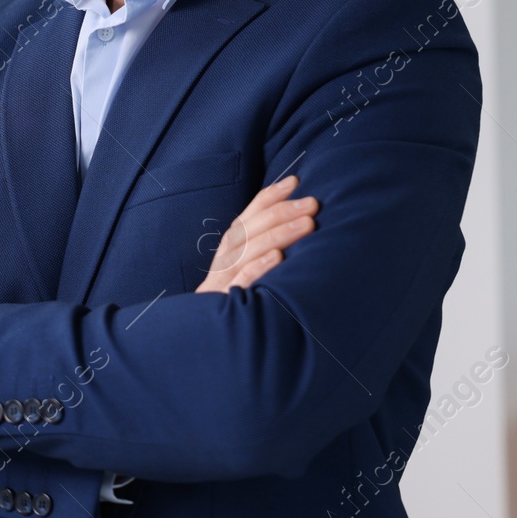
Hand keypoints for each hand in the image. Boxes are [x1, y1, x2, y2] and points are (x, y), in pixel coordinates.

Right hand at [195, 175, 316, 292]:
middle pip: (251, 228)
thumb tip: (298, 218)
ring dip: (279, 234)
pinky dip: (258, 267)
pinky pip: (241, 281)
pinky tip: (278, 257)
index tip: (295, 182)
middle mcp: (225, 258)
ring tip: (307, 224)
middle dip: (283, 212)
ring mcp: (223, 279)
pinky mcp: (224, 301)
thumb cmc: (236, 296)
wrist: (204, 335)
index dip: (270, 196)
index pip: (249, 214)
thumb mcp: (245, 266)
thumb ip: (262, 244)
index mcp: (231, 246)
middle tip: (312, 203)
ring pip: (249, 250)